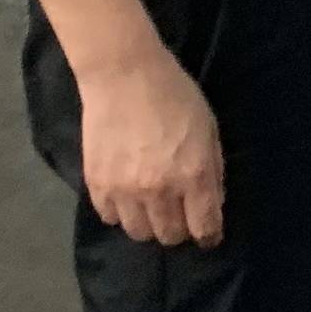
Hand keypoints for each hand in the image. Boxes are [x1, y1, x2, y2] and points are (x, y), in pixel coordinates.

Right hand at [78, 40, 224, 247]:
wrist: (124, 75)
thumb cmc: (175, 96)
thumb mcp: (210, 129)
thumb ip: (213, 171)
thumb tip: (212, 205)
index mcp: (193, 176)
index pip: (204, 228)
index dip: (209, 235)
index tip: (208, 234)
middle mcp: (159, 190)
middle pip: (170, 236)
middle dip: (179, 229)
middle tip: (178, 213)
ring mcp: (125, 190)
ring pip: (139, 233)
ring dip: (148, 223)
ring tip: (149, 205)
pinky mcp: (97, 184)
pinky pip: (110, 218)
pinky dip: (120, 212)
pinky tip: (125, 194)